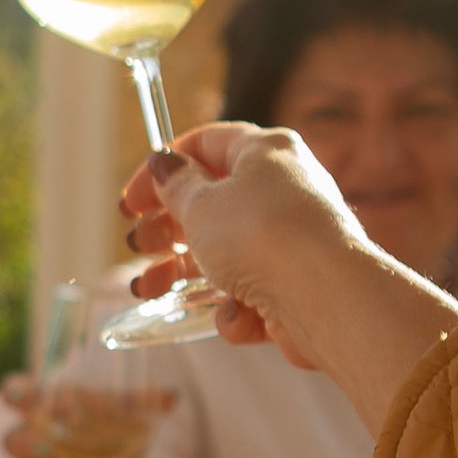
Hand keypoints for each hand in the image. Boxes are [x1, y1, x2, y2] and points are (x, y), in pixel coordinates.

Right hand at [118, 123, 367, 362]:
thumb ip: (175, 186)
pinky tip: (236, 314)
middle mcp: (284, 191)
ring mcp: (292, 241)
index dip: (163, 169)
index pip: (206, 143)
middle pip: (212, 203)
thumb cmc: (261, 236)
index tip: (131, 201)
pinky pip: (252, 293)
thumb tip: (164, 164)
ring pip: (225, 254)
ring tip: (152, 290)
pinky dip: (235, 308)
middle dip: (167, 228)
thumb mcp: (201, 204)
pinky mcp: (298, 288)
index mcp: (265, 153)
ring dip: (184, 274)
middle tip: (139, 244)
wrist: (326, 297)